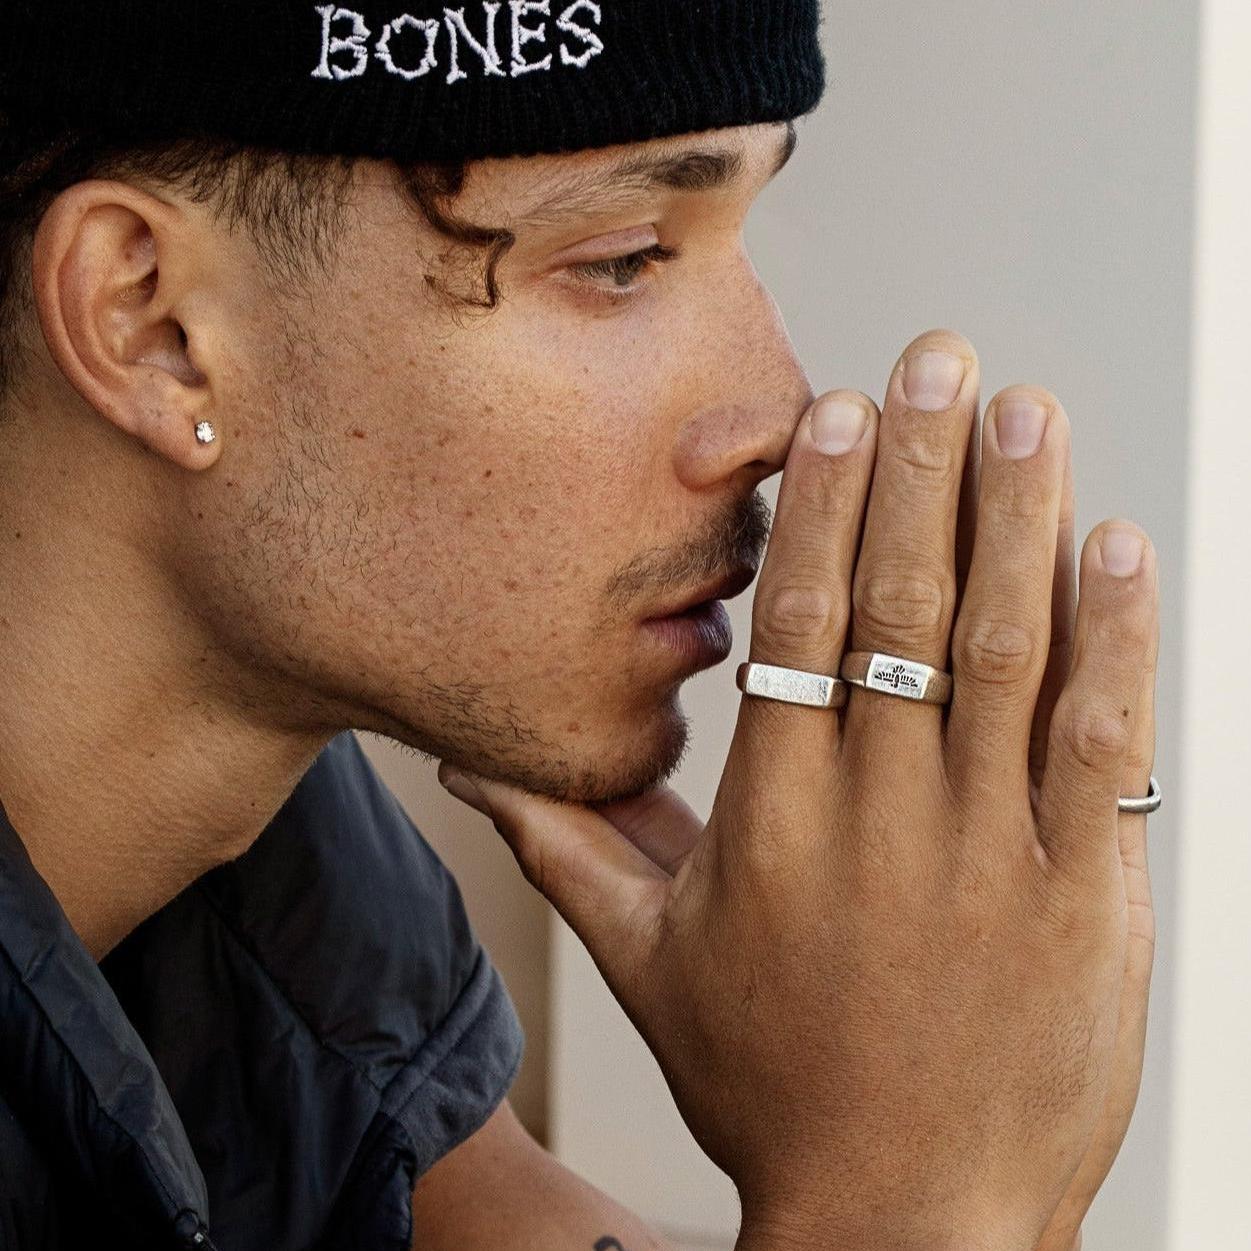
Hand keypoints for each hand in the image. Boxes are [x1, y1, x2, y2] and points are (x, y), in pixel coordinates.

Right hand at [439, 330, 1160, 1250]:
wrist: (901, 1219)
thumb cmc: (771, 1086)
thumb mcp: (647, 964)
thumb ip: (567, 846)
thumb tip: (468, 771)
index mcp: (776, 818)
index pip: (804, 624)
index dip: (824, 508)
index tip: (841, 414)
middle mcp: (882, 814)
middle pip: (904, 607)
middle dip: (921, 470)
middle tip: (937, 359)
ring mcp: (991, 850)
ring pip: (1008, 650)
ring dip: (1020, 517)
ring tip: (1025, 410)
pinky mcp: (1086, 896)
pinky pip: (1103, 743)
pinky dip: (1115, 636)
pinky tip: (1115, 544)